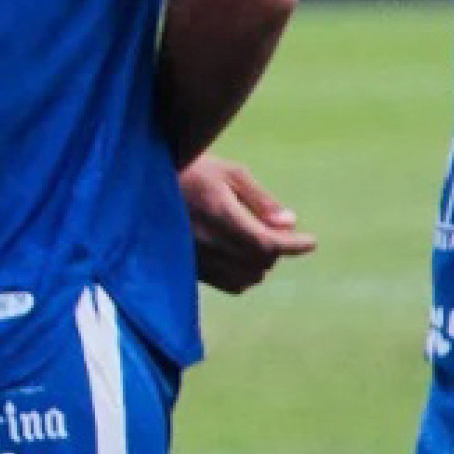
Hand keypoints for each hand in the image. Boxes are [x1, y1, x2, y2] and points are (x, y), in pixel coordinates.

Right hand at [180, 154, 316, 294]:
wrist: (143, 182)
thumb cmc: (190, 169)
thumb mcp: (229, 173)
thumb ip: (260, 200)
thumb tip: (290, 223)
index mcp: (218, 213)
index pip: (266, 242)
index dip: (293, 245)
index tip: (310, 242)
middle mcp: (206, 240)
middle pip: (260, 262)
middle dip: (275, 249)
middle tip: (275, 230)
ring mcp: (196, 257)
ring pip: (247, 278)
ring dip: (260, 264)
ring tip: (256, 243)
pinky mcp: (188, 266)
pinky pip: (229, 284)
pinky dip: (244, 276)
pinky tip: (240, 257)